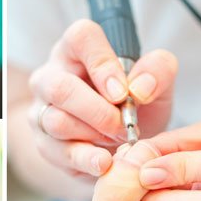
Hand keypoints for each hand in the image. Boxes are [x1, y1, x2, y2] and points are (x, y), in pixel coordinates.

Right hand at [29, 18, 176, 178]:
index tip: (123, 92)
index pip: (81, 37)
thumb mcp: (157, 84)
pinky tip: (105, 162)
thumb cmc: (134, 104)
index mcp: (78, 49)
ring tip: (118, 140)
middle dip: (99, 111)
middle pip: (60, 87)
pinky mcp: (43, 142)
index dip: (102, 63)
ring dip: (95, 135)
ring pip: (57, 121)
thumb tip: (140, 86)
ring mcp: (41, 109)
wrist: (121, 143)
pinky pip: (59, 152)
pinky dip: (86, 159)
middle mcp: (52, 74)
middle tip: (125, 125)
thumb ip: (158, 71)